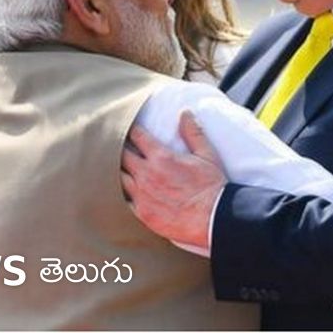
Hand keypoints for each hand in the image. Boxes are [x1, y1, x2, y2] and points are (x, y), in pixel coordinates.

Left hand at [121, 111, 226, 248]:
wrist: (214, 219)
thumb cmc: (211, 187)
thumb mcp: (207, 155)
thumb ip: (193, 132)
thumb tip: (185, 113)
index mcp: (161, 157)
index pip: (137, 136)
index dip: (132, 130)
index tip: (132, 129)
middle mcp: (146, 174)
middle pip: (121, 155)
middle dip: (121, 149)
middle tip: (122, 146)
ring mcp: (141, 195)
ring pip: (118, 177)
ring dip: (120, 171)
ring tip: (123, 169)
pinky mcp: (142, 213)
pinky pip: (123, 200)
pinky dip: (123, 193)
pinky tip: (126, 192)